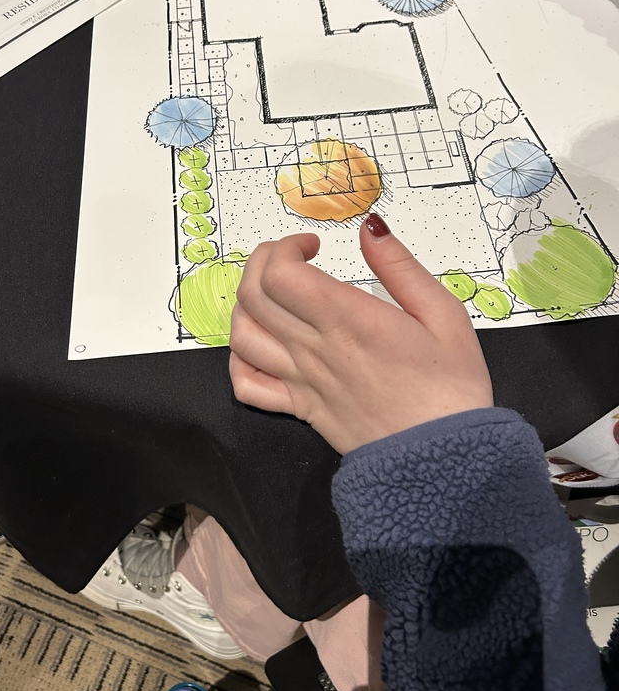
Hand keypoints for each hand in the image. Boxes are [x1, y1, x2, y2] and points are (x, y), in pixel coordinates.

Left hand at [229, 215, 493, 453]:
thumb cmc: (451, 388)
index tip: (312, 246)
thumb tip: (370, 228)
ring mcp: (301, 381)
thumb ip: (401, 267)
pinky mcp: (300, 409)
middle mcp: (315, 348)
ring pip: (243, 335)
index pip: (281, 274)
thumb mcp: (443, 314)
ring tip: (273, 296)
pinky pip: (247, 386)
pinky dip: (239, 361)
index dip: (285, 248)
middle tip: (291, 259)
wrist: (444, 462)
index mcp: (348, 320)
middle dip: (262, 263)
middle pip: (254, 296)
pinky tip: (261, 345)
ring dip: (246, 304)